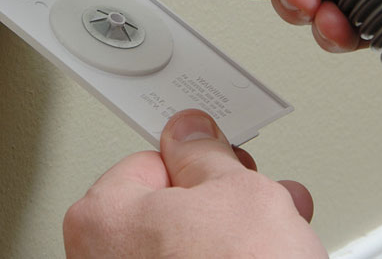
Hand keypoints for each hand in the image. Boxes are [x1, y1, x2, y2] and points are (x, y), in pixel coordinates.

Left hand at [63, 109, 323, 257]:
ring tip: (280, 235)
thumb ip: (207, 153)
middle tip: (261, 200)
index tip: (227, 163)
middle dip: (221, 202)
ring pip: (183, 250)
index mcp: (100, 217)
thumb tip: (192, 134)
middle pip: (167, 209)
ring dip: (231, 237)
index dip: (201, 162)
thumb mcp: (237, 190)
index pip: (150, 162)